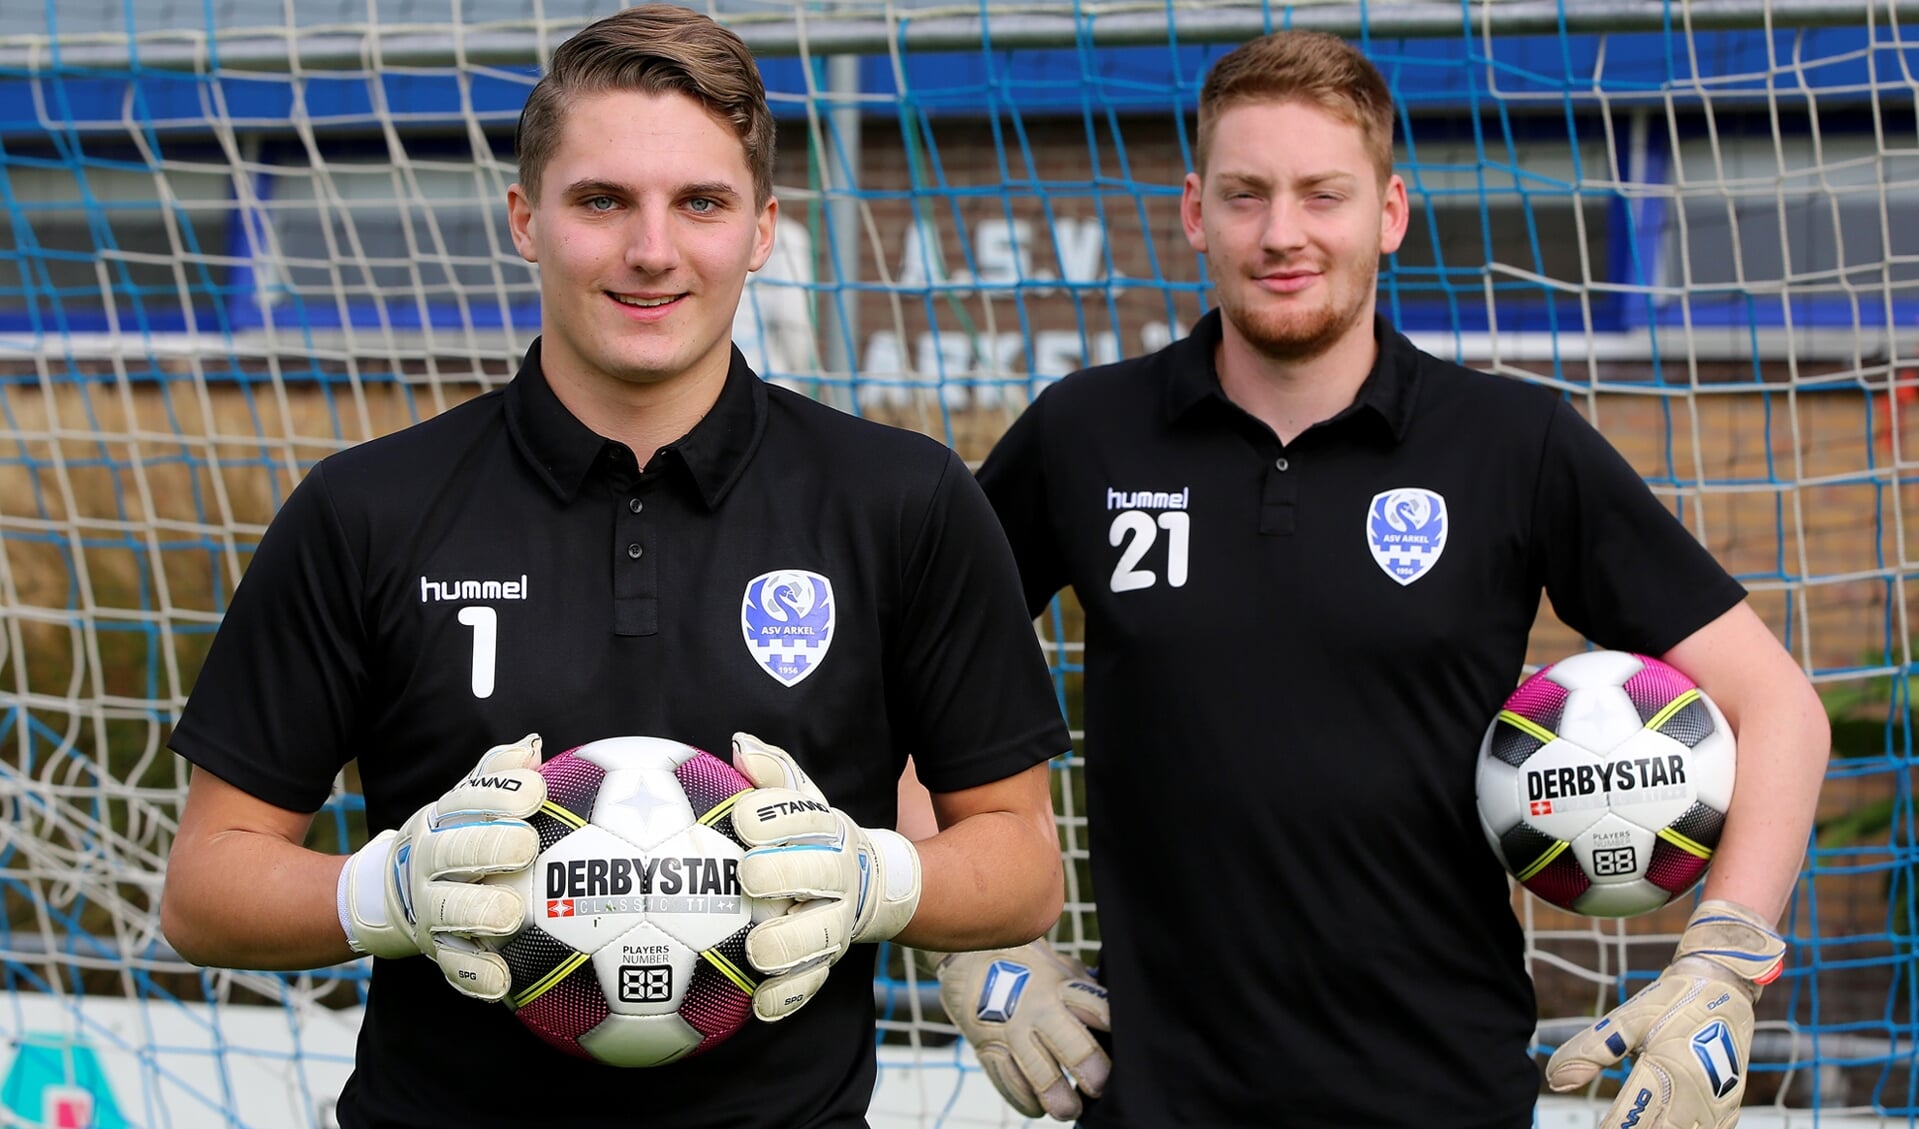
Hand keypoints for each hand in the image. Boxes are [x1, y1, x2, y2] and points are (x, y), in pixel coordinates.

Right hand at [337, 735, 545, 1000]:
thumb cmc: (454, 839)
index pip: (467, 799)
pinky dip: (475, 974)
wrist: (387, 895)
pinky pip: (454, 965)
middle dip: (488, 846)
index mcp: (441, 820)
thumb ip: (496, 776)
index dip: (500, 794)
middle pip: (453, 851)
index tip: (536, 790)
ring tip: (510, 915)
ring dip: (478, 911)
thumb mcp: (466, 804)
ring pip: (449, 910)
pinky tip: (502, 981)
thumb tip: (532, 746)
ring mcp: (429, 907)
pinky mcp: (436, 948)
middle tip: (525, 848)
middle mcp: (429, 861)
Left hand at [730, 732, 921, 1020]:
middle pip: (819, 873)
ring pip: (819, 937)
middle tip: (749, 876)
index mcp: (829, 831)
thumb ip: (774, 774)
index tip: (742, 818)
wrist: (873, 883)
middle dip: (786, 872)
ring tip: (757, 949)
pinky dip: (788, 997)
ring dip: (789, 944)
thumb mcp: (803, 801)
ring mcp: (836, 922)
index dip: (775, 816)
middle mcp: (837, 876)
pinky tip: (760, 1005)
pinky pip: (811, 983)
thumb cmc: (814, 837)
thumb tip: (740, 743)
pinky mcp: (827, 960)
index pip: (806, 817)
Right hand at [936, 940, 1110, 1119]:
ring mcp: (1011, 1032)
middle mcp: (1038, 1011)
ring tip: (1070, 1111)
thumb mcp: (1058, 967)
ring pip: (1038, 1073)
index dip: (1113, 1027)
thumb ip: (1083, 989)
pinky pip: (1007, 1082)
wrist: (966, 958)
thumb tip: (1117, 1009)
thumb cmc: (1025, 965)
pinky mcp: (988, 1049)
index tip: (1127, 1045)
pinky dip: (1024, 1099)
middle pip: (1071, 1045)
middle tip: (1099, 1086)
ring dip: (1057, 1097)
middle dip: (1090, 1070)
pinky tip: (1038, 1107)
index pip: (1096, 1009)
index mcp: (1061, 988)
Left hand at [1546, 899, 1785, 1128]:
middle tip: (1608, 1124)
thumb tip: (1556, 1081)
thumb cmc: (1673, 1000)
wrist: (1724, 987)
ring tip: (1630, 1122)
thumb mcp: (1626, 1020)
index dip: (1607, 1128)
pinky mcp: (1728, 1111)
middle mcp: (1698, 1096)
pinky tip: (1659, 1122)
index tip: (1595, 1127)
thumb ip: (1589, 1052)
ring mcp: (1718, 1107)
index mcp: (1669, 1071)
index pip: (1629, 1119)